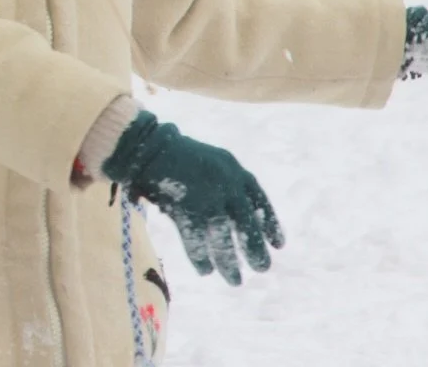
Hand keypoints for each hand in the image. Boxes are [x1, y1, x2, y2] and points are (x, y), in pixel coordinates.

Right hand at [100, 111, 281, 285]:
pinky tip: (205, 270)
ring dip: (229, 262)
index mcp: (234, 170)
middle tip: (262, 269)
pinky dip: (200, 257)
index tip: (278, 245)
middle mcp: (225, 184)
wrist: (149, 147)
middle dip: (254, 249)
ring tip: (235, 280)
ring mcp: (204, 197)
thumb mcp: (214, 164)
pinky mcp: (183, 208)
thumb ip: (230, 187)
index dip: (269, 224)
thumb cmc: (182, 156)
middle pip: (245, 224)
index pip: (259, 201)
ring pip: (222, 238)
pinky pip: (195, 240)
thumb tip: (245, 224)